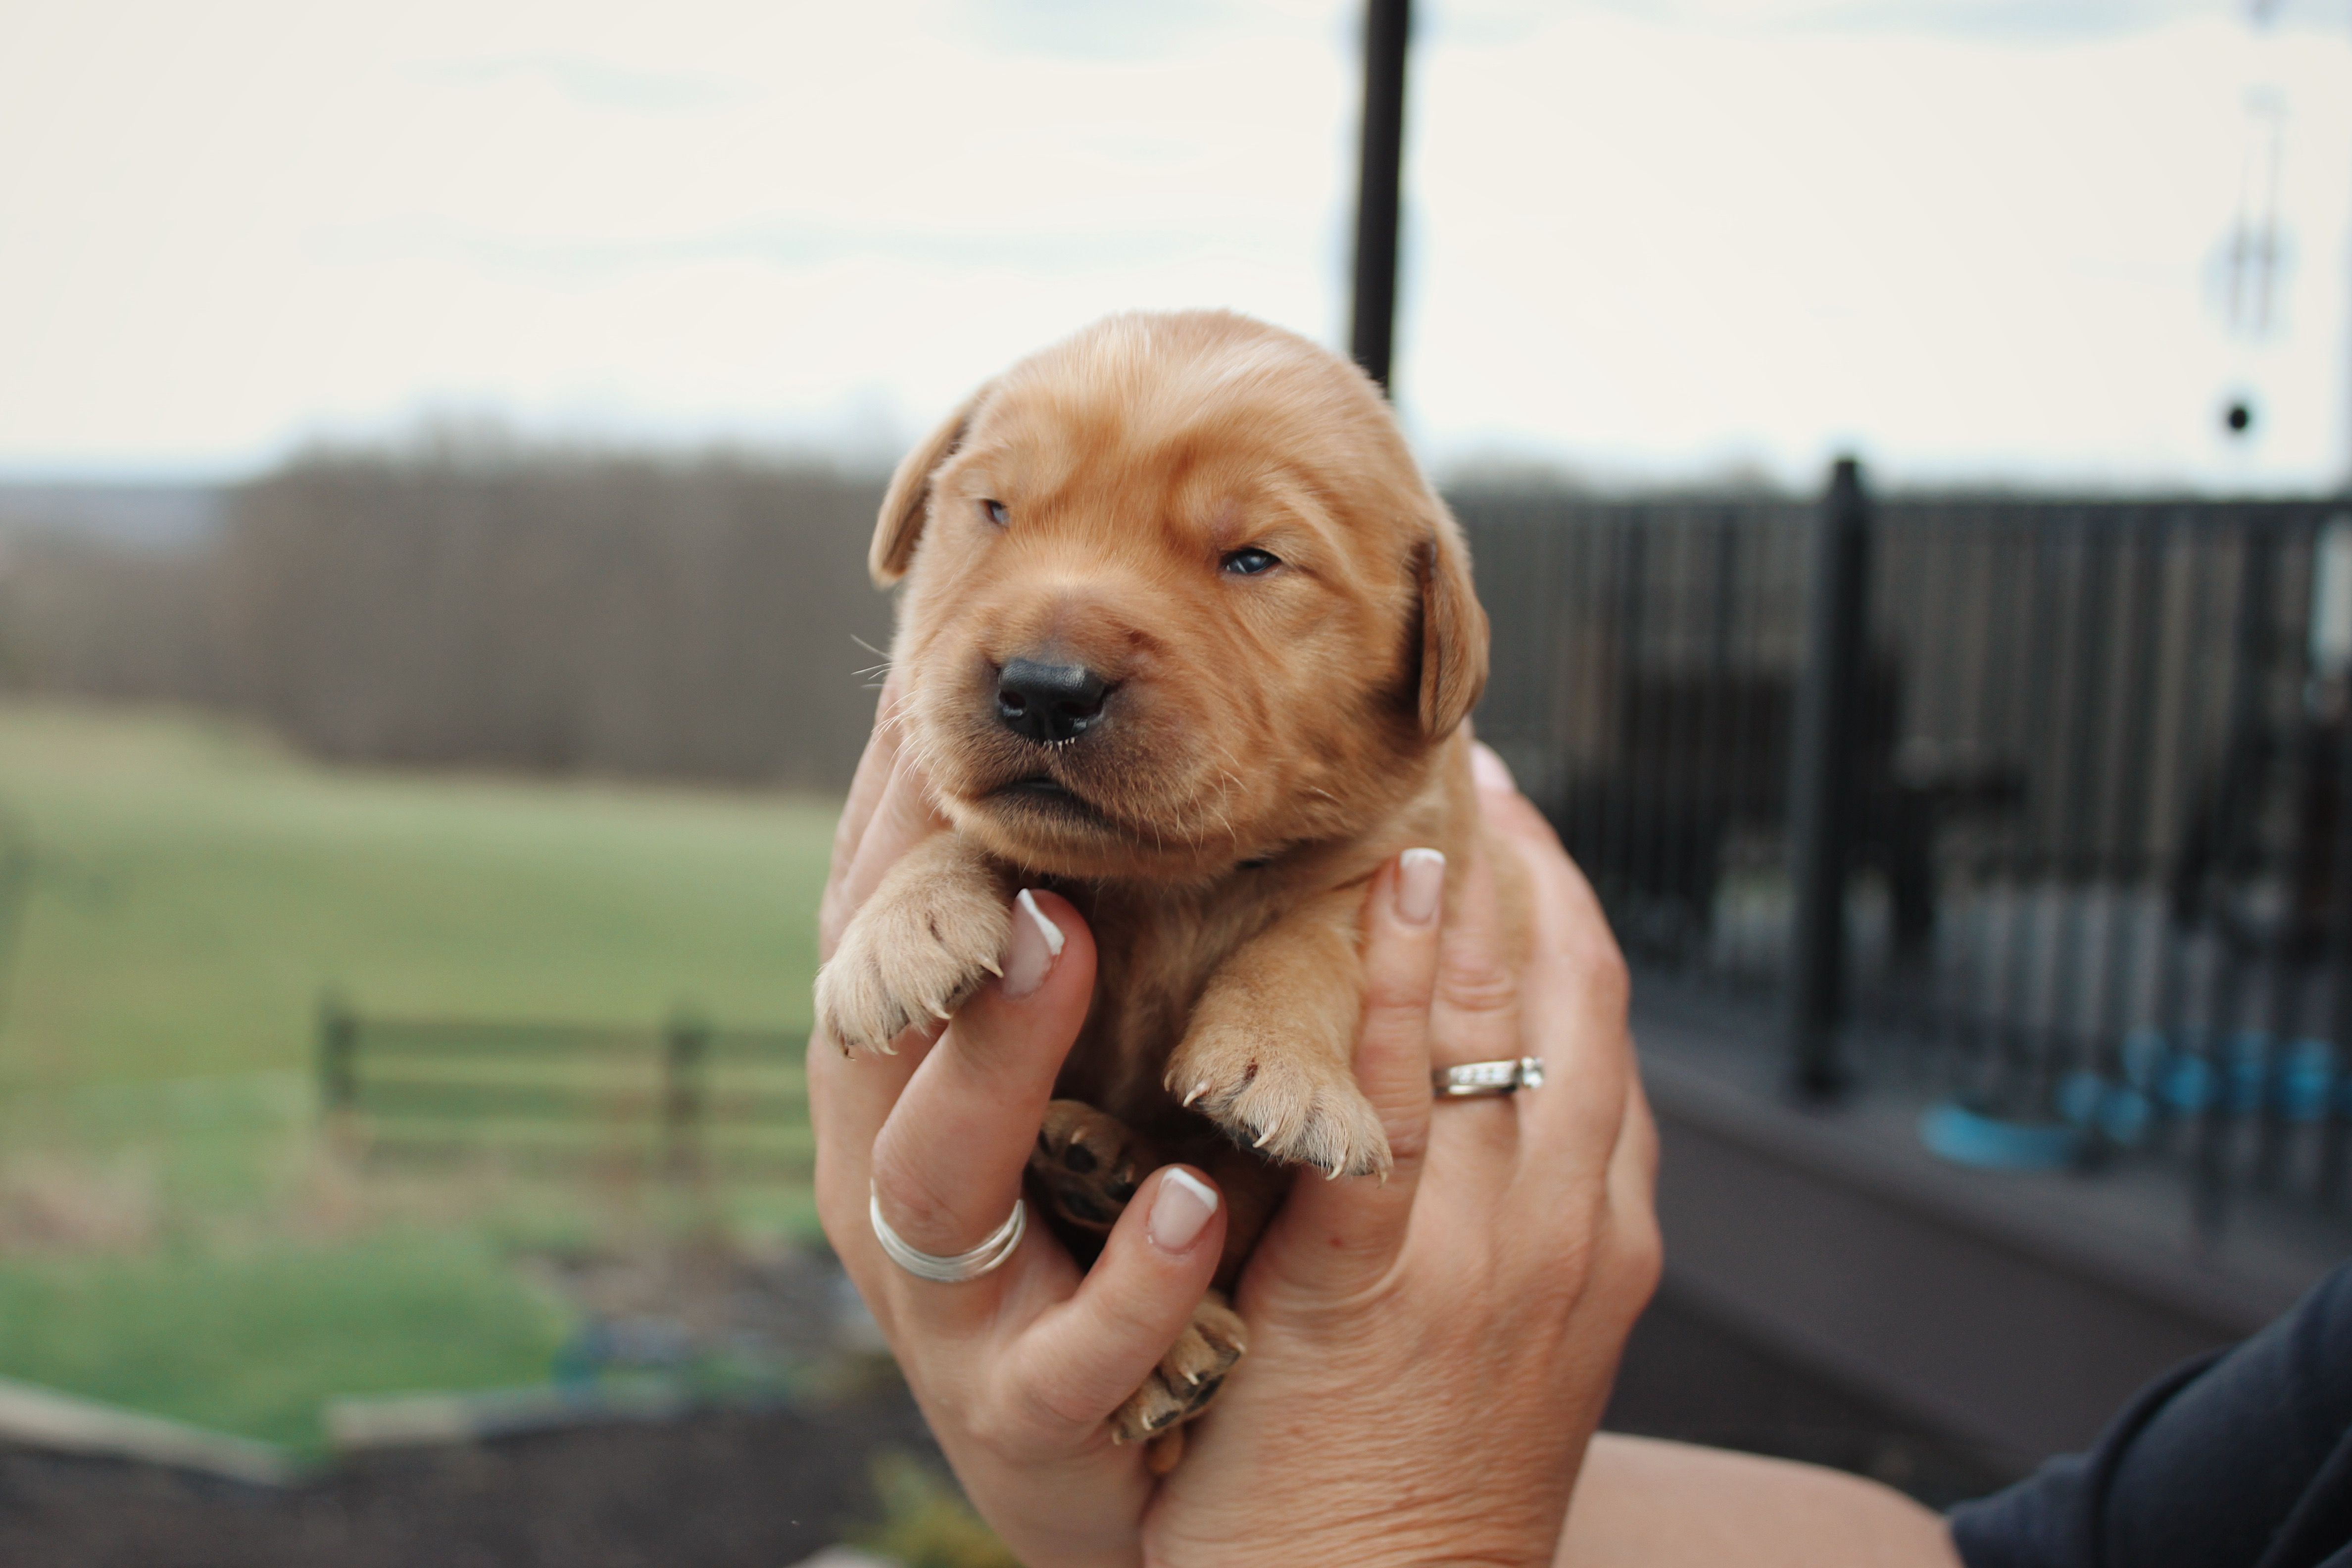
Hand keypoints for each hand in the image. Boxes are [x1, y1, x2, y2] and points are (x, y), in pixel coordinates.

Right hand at [811, 682, 1222, 1566]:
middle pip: (876, 1034)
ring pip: (938, 1175)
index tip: (932, 684)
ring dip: (995, 1053)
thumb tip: (1041, 751)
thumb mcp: (1044, 1089)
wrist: (1117, 1477)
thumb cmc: (1080, 1237)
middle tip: (986, 791)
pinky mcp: (1023, 1420)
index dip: (891, 809)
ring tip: (1059, 942)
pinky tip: (1191, 1203)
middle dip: (922, 909)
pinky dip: (1129, 1277)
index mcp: (895, 1089)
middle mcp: (892, 1183)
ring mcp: (948, 1307)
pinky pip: (1066, 1354)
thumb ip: (1034, 945)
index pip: (871, 926)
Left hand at [1139, 751, 1660, 1567]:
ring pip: (1505, 1026)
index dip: (1571, 920)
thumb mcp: (1506, 1344)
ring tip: (1436, 789)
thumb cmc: (1426, 1490)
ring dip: (1477, 893)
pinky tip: (1394, 887)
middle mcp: (1570, 1227)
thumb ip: (1502, 1224)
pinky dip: (1398, 980)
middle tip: (1485, 771)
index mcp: (1604, 1237)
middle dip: (1538, 874)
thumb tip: (1462, 1108)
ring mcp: (1488, 1252)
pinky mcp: (1381, 1279)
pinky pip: (1398, 1098)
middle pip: (1575, 1005)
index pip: (1601, 1039)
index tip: (1526, 836)